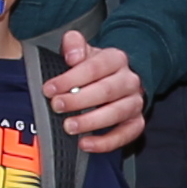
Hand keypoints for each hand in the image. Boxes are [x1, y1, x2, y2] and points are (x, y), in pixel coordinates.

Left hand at [40, 29, 148, 152]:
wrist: (117, 78)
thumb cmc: (94, 67)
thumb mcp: (83, 50)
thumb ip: (74, 44)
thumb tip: (72, 56)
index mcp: (116, 59)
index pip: (95, 67)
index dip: (71, 78)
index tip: (50, 89)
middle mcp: (129, 80)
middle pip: (106, 90)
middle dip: (79, 100)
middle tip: (56, 106)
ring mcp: (135, 102)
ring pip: (117, 113)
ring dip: (91, 122)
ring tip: (69, 126)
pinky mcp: (136, 122)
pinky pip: (126, 134)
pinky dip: (106, 142)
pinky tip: (85, 144)